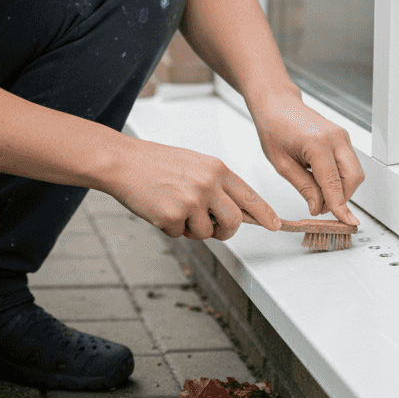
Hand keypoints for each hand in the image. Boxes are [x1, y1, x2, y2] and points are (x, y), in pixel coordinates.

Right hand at [108, 140, 284, 240]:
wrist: (123, 162)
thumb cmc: (155, 162)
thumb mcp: (194, 165)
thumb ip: (216, 184)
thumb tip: (234, 210)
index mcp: (217, 169)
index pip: (249, 196)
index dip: (264, 213)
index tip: (275, 224)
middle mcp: (208, 185)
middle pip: (234, 222)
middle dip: (226, 231)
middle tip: (216, 230)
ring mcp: (191, 202)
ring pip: (207, 233)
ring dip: (192, 229)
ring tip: (175, 208)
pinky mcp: (173, 217)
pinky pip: (181, 235)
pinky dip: (171, 228)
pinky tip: (160, 209)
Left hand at [253, 93, 362, 226]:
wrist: (276, 104)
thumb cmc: (274, 127)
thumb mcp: (281, 164)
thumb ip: (303, 187)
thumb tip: (317, 207)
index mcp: (318, 143)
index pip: (334, 183)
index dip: (340, 206)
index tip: (346, 222)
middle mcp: (336, 138)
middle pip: (353, 178)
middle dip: (342, 198)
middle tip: (321, 208)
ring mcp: (342, 136)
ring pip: (354, 172)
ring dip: (341, 188)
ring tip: (318, 193)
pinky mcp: (342, 137)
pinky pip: (349, 164)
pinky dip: (340, 177)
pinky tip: (321, 180)